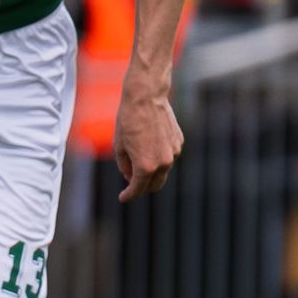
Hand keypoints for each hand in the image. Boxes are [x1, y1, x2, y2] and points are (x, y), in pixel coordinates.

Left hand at [114, 80, 182, 202]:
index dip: (129, 195)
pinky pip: (168, 156)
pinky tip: (149, 144)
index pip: (138, 189)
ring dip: (151, 172)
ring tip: (137, 159)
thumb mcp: (119, 147)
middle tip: (131, 184)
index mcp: (146, 166)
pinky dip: (159, 157)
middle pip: (155, 185)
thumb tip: (131, 177)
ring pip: (163, 171)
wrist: (146, 99)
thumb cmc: (128, 121)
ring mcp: (174, 153)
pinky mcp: (179, 143)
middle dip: (142, 188)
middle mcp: (163, 163)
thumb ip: (125, 166)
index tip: (123, 198)